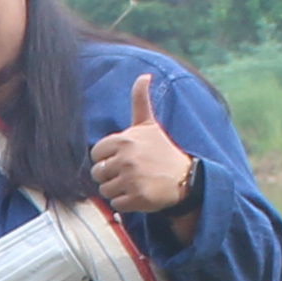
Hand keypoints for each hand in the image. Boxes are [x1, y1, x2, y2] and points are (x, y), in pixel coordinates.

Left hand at [89, 72, 195, 220]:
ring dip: (117, 190)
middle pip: (98, 173)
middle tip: (129, 173)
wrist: (185, 178)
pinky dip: (125, 203)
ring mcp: (132, 180)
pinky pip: (116, 205)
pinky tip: (139, 194)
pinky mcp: (137, 198)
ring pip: (105, 190)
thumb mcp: (149, 125)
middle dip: (110, 175)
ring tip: (134, 183)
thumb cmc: (162, 150)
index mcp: (125, 141)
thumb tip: (144, 76)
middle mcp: (126, 160)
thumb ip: (140, 100)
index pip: (96, 154)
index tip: (122, 159)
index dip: (107, 158)